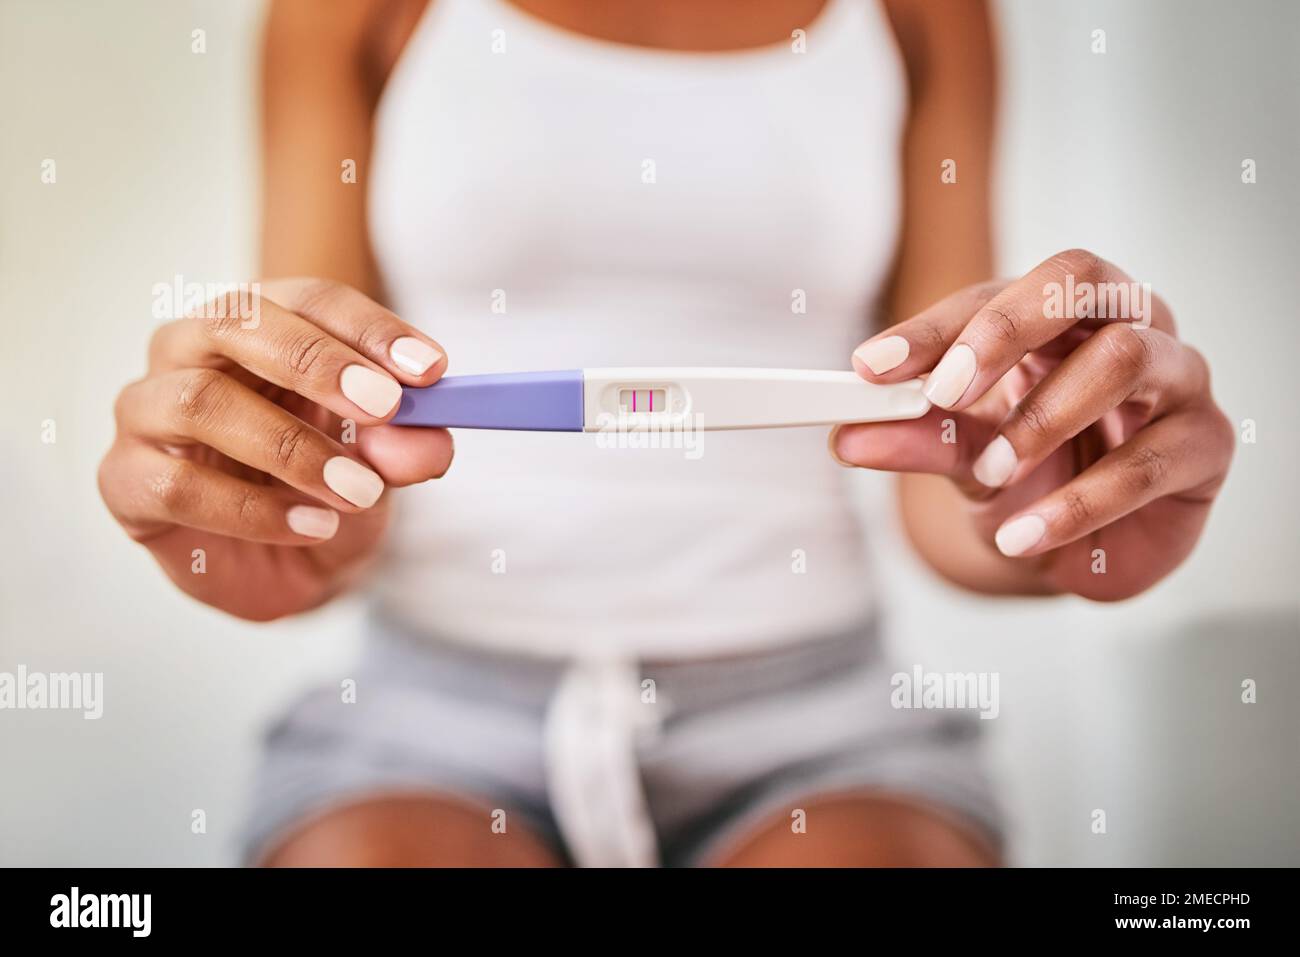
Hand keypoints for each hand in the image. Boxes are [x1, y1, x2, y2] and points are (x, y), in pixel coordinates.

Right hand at [98, 278, 452, 619]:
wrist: (283, 564)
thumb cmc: (323, 487)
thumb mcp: (379, 468)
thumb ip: (401, 448)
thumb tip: (431, 442)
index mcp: (259, 324)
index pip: (308, 300)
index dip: (368, 329)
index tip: (430, 369)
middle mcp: (192, 351)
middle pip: (238, 324)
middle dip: (318, 363)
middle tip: (385, 406)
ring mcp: (148, 411)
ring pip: (199, 401)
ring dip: (291, 447)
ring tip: (359, 490)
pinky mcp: (126, 479)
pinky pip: (178, 485)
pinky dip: (254, 511)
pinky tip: (313, 525)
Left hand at [834, 250, 1233, 600]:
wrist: (1080, 547)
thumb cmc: (1029, 475)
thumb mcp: (961, 455)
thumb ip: (914, 437)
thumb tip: (848, 436)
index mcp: (1055, 314)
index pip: (994, 295)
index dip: (935, 328)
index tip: (871, 368)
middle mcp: (1123, 324)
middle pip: (1078, 282)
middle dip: (1006, 332)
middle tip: (946, 392)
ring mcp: (1175, 377)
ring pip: (1123, 357)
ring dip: (1043, 419)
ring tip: (993, 473)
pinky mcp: (1206, 443)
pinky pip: (1147, 461)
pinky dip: (1076, 504)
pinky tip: (1024, 535)